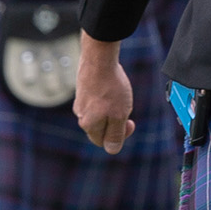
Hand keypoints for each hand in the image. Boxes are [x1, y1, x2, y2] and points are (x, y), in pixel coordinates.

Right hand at [75, 37, 134, 152]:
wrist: (99, 59)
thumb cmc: (111, 88)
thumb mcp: (119, 115)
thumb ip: (115, 135)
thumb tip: (112, 150)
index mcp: (88, 125)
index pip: (103, 142)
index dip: (120, 136)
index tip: (130, 122)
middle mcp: (80, 115)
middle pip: (101, 128)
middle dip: (115, 122)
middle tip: (126, 108)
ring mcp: (80, 101)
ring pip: (99, 113)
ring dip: (111, 109)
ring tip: (118, 94)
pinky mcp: (82, 89)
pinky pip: (96, 100)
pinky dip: (106, 97)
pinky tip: (111, 86)